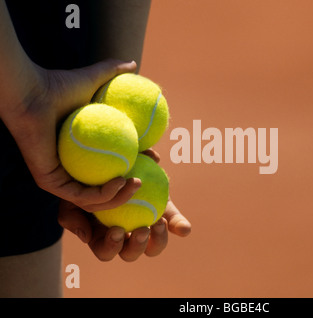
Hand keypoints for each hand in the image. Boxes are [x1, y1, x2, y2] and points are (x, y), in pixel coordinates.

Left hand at [1, 59, 141, 211]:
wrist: (32, 92)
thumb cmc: (58, 85)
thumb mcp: (94, 79)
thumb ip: (113, 72)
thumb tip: (133, 64)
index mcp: (83, 152)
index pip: (113, 166)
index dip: (136, 167)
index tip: (155, 158)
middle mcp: (71, 168)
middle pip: (105, 190)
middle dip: (128, 192)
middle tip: (144, 180)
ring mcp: (60, 178)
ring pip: (94, 200)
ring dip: (119, 197)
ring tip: (136, 184)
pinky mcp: (51, 182)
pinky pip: (82, 196)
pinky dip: (104, 194)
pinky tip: (119, 181)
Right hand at [58, 149, 191, 260]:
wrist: (110, 159)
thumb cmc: (85, 181)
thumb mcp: (72, 196)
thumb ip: (71, 215)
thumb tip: (87, 236)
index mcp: (103, 237)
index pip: (106, 251)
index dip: (112, 246)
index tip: (116, 230)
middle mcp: (126, 236)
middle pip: (132, 253)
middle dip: (137, 246)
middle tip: (141, 228)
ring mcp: (147, 226)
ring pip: (155, 246)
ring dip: (158, 240)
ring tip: (158, 222)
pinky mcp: (165, 212)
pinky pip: (175, 224)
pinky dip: (180, 227)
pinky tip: (183, 228)